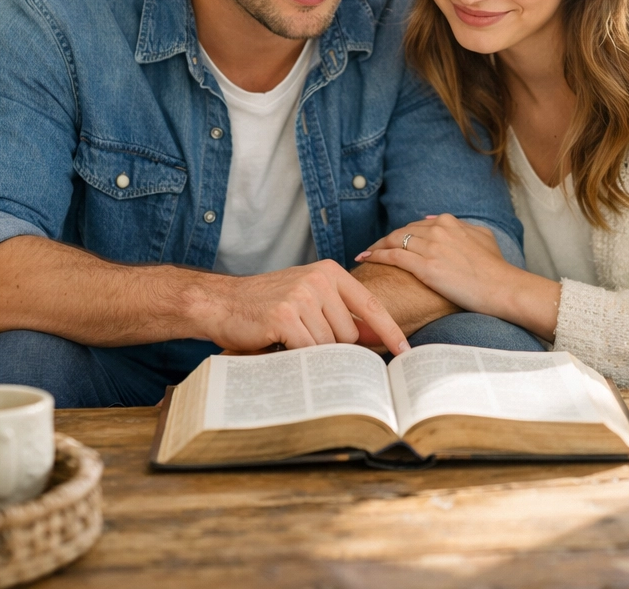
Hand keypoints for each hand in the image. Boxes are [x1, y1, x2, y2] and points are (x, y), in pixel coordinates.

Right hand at [195, 260, 408, 354]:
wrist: (221, 302)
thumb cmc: (267, 304)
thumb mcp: (309, 296)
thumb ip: (341, 313)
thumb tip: (378, 338)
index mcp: (330, 273)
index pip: (371, 306)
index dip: (390, 331)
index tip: (407, 352)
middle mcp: (320, 280)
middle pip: (350, 334)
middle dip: (332, 346)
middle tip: (303, 336)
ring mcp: (302, 296)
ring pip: (330, 345)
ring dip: (312, 350)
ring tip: (288, 337)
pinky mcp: (285, 316)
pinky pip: (308, 350)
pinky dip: (296, 354)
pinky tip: (279, 342)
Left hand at [356, 215, 519, 317]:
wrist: (503, 288)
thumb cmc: (495, 269)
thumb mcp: (483, 238)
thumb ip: (463, 227)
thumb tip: (439, 220)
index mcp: (449, 222)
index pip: (417, 225)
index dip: (402, 234)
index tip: (392, 243)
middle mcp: (438, 230)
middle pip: (402, 232)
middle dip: (385, 240)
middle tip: (371, 249)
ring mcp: (431, 247)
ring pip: (394, 242)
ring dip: (376, 247)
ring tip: (364, 254)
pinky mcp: (425, 266)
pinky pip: (394, 257)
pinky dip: (377, 256)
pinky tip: (367, 259)